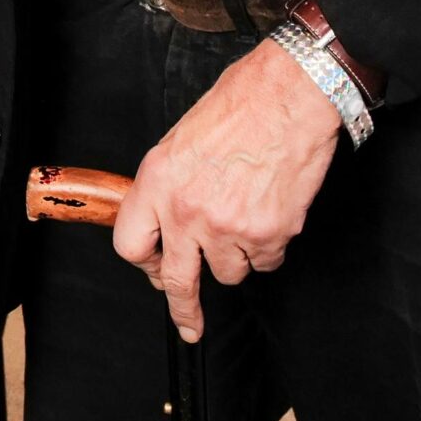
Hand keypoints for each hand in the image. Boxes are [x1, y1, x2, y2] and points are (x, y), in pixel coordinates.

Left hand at [109, 37, 342, 341]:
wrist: (289, 95)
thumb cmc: (240, 105)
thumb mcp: (181, 141)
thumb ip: (169, 186)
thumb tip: (168, 222)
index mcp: (158, 182)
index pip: (131, 244)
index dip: (145, 262)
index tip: (155, 270)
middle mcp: (188, 210)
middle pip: (176, 280)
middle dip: (183, 309)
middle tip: (189, 325)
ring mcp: (229, 227)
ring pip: (229, 273)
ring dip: (237, 255)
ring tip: (247, 213)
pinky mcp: (269, 234)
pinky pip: (266, 262)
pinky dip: (268, 246)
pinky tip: (270, 210)